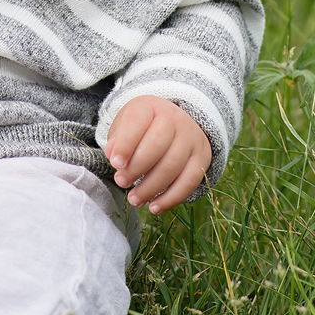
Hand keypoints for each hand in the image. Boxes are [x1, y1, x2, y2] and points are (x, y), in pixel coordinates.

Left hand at [105, 96, 210, 213]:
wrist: (175, 123)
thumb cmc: (142, 127)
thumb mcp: (125, 125)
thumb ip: (117, 139)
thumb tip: (112, 155)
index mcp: (150, 107)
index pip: (138, 121)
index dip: (126, 144)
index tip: (115, 164)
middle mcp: (175, 118)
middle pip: (157, 145)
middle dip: (136, 168)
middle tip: (121, 182)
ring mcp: (191, 137)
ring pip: (172, 166)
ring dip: (151, 188)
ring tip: (134, 199)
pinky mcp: (202, 157)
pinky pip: (189, 181)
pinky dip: (171, 198)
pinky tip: (155, 207)